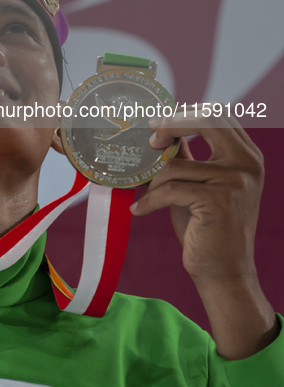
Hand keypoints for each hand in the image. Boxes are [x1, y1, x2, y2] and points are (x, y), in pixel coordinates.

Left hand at [131, 108, 277, 357]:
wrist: (223, 273)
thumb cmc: (206, 227)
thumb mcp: (198, 184)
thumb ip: (186, 156)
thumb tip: (160, 130)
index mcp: (247, 156)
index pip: (218, 114)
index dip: (184, 113)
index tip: (157, 123)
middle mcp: (247, 164)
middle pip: (205, 121)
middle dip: (170, 126)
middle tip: (148, 141)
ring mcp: (236, 182)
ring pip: (176, 165)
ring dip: (153, 182)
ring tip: (145, 196)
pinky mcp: (219, 201)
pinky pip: (170, 189)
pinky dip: (149, 200)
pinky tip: (139, 210)